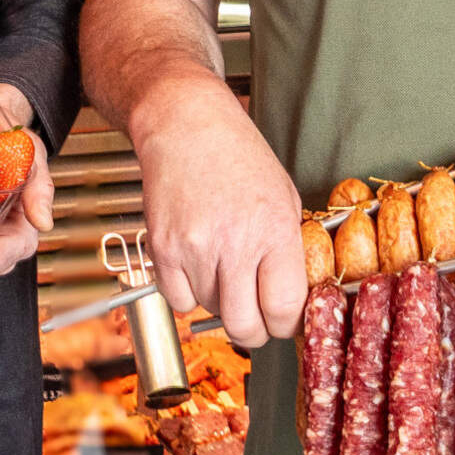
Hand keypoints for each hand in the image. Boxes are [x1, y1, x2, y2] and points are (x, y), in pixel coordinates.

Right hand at [129, 78, 309, 346]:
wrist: (186, 124)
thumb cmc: (238, 155)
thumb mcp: (283, 196)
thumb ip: (288, 250)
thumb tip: (291, 301)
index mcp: (275, 230)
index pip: (284, 309)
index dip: (284, 325)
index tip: (281, 321)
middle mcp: (235, 243)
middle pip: (245, 326)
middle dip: (253, 330)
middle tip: (254, 319)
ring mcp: (195, 248)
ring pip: (210, 310)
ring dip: (219, 300)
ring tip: (222, 264)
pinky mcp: (163, 249)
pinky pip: (178, 299)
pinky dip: (187, 291)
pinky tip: (196, 263)